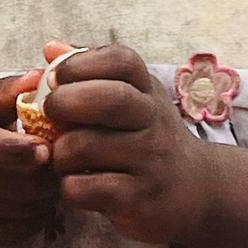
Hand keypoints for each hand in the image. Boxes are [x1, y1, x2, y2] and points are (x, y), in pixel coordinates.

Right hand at [0, 72, 57, 247]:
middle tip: (59, 161)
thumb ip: (7, 91)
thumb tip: (43, 78)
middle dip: (47, 174)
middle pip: (17, 184)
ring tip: (45, 178)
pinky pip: (15, 234)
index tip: (44, 149)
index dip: (17, 150)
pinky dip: (33, 218)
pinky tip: (32, 200)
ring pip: (22, 210)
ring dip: (45, 197)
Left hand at [45, 43, 205, 245]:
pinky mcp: (139, 199)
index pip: (120, 60)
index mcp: (147, 89)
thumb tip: (50, 47)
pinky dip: (68, 185)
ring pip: (86, 147)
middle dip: (65, 101)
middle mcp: (153, 121)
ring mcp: (149, 161)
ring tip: (62, 155)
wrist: (198, 190)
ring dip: (60, 151)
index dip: (80, 62)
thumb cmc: (148, 133)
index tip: (55, 76)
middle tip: (49, 111)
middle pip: (108, 99)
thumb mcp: (132, 95)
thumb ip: (90, 71)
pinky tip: (75, 182)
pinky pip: (86, 188)